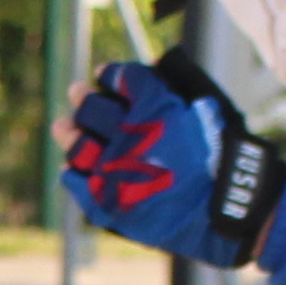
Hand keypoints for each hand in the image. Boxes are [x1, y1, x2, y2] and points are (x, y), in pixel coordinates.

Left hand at [60, 57, 238, 258]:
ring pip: (77, 142)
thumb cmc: (221, 162)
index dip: (111, 74)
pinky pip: (76, 182)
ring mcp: (112, 169)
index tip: (103, 73)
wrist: (222, 212)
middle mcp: (126, 134)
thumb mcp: (206, 114)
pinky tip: (70, 166)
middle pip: (91, 108)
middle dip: (83, 97)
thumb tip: (154, 71)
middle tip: (76, 92)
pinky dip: (71, 172)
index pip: (122, 79)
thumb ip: (176, 92)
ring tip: (63, 125)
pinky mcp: (107, 201)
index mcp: (154, 108)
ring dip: (68, 131)